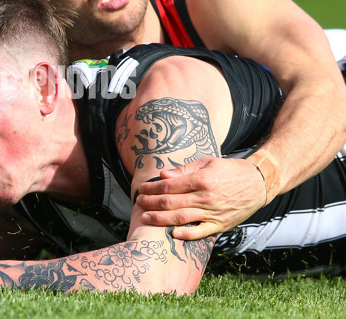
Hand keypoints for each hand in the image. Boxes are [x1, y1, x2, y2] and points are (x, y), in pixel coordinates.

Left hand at [135, 157, 266, 239]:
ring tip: (146, 218)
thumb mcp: (207, 162)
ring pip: (181, 218)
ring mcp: (213, 212)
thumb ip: (184, 170)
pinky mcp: (220, 224)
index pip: (169, 185)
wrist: (259, 182)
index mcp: (202, 179)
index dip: (152, 188)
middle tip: (138, 203)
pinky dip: (186, 235)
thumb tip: (163, 175)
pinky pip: (201, 232)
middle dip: (151, 203)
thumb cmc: (230, 170)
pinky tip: (172, 234)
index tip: (141, 189)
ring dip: (161, 219)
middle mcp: (206, 197)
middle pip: (171, 202)